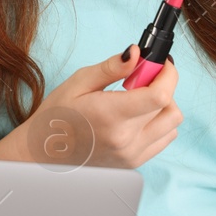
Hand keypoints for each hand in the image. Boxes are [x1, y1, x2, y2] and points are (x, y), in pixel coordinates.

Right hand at [23, 46, 182, 168]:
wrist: (43, 154)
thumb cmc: (56, 116)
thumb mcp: (78, 83)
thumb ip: (111, 67)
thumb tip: (136, 52)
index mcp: (111, 116)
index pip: (160, 95)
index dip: (168, 74)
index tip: (161, 63)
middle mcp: (126, 139)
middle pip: (170, 107)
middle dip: (162, 85)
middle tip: (139, 80)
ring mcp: (132, 155)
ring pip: (172, 124)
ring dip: (163, 106)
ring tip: (137, 100)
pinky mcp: (134, 163)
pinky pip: (164, 139)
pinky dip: (158, 123)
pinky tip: (136, 117)